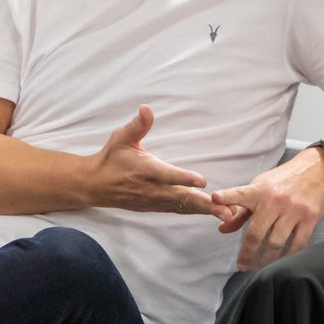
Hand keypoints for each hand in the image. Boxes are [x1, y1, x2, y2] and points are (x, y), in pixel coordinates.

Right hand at [89, 106, 216, 215]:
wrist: (95, 184)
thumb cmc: (111, 158)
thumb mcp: (121, 138)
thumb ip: (137, 125)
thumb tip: (147, 108)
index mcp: (145, 170)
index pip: (167, 175)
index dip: (184, 178)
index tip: (202, 181)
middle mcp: (152, 188)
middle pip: (182, 198)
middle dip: (205, 205)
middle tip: (227, 210)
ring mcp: (154, 200)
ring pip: (183, 207)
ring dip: (205, 211)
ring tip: (228, 215)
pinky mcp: (155, 207)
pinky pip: (178, 211)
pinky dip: (195, 213)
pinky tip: (211, 214)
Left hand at [210, 148, 323, 269]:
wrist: (316, 170)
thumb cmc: (283, 180)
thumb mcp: (260, 188)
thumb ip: (240, 210)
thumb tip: (222, 229)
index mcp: (259, 191)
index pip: (240, 194)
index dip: (227, 196)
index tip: (214, 199)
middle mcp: (275, 200)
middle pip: (257, 233)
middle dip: (247, 253)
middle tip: (242, 265)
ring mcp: (293, 210)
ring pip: (276, 242)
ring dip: (266, 259)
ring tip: (259, 267)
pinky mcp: (310, 219)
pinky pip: (297, 244)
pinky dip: (288, 256)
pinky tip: (280, 262)